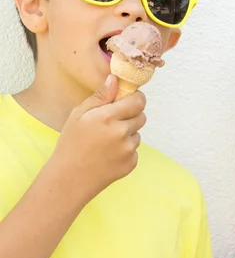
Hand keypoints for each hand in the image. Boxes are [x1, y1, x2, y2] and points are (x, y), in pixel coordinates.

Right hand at [50, 75, 146, 202]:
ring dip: (127, 134)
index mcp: (108, 117)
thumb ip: (100, 97)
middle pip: (141, 117)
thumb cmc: (71, 144)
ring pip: (137, 134)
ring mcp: (128, 150)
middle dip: (131, 116)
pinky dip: (125, 150)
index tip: (130, 99)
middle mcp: (121, 133)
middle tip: (112, 122)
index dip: (136, 98)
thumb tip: (115, 79)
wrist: (70, 178)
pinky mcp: (131, 164)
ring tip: (106, 142)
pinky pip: (134, 150)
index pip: (138, 101)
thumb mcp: (78, 115)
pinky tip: (108, 154)